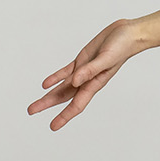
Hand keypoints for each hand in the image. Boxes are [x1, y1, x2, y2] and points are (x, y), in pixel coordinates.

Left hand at [27, 18, 149, 129]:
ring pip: (62, 87)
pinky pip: (65, 72)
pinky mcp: (82, 60)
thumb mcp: (106, 58)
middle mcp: (87, 80)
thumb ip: (91, 70)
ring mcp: (83, 70)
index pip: (77, 104)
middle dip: (47, 104)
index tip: (53, 126)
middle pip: (64, 97)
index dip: (64, 116)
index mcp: (95, 83)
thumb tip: (74, 82)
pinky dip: (55, 78)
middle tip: (31, 111)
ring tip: (35, 104)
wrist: (128, 34)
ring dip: (48, 95)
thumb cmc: (123, 46)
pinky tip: (45, 84)